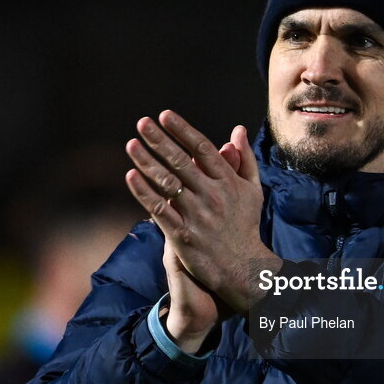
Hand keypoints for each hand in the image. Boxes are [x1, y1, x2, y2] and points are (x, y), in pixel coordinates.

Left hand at [125, 110, 281, 311]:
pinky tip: (130, 177)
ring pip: (167, 183)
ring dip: (147, 162)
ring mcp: (197, 215)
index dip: (182, 130)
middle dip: (160, 140)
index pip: (203, 148)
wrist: (244, 268)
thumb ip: (244, 159)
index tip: (165, 115)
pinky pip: (159, 210)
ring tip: (131, 144)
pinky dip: (144, 193)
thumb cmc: (246, 225)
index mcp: (228, 182)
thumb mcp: (252, 190)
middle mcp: (212, 195)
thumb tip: (237, 130)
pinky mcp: (183, 235)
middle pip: (182, 161)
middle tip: (142, 123)